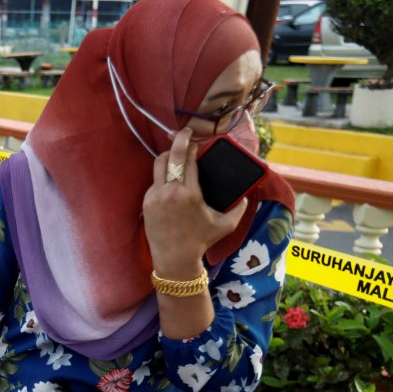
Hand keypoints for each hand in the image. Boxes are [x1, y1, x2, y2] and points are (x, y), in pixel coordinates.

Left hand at [142, 128, 247, 278]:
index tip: (196, 142)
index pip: (188, 160)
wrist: (174, 259)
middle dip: (178, 140)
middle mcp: (170, 192)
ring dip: (168, 156)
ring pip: (159, 165)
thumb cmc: (201, 241)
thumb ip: (239, 208)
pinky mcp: (147, 202)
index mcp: (190, 194)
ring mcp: (155, 196)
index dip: (192, 147)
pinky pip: (155, 181)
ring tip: (177, 153)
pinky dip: (163, 176)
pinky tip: (171, 177)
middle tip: (184, 132)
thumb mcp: (226, 225)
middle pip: (170, 156)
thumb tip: (245, 194)